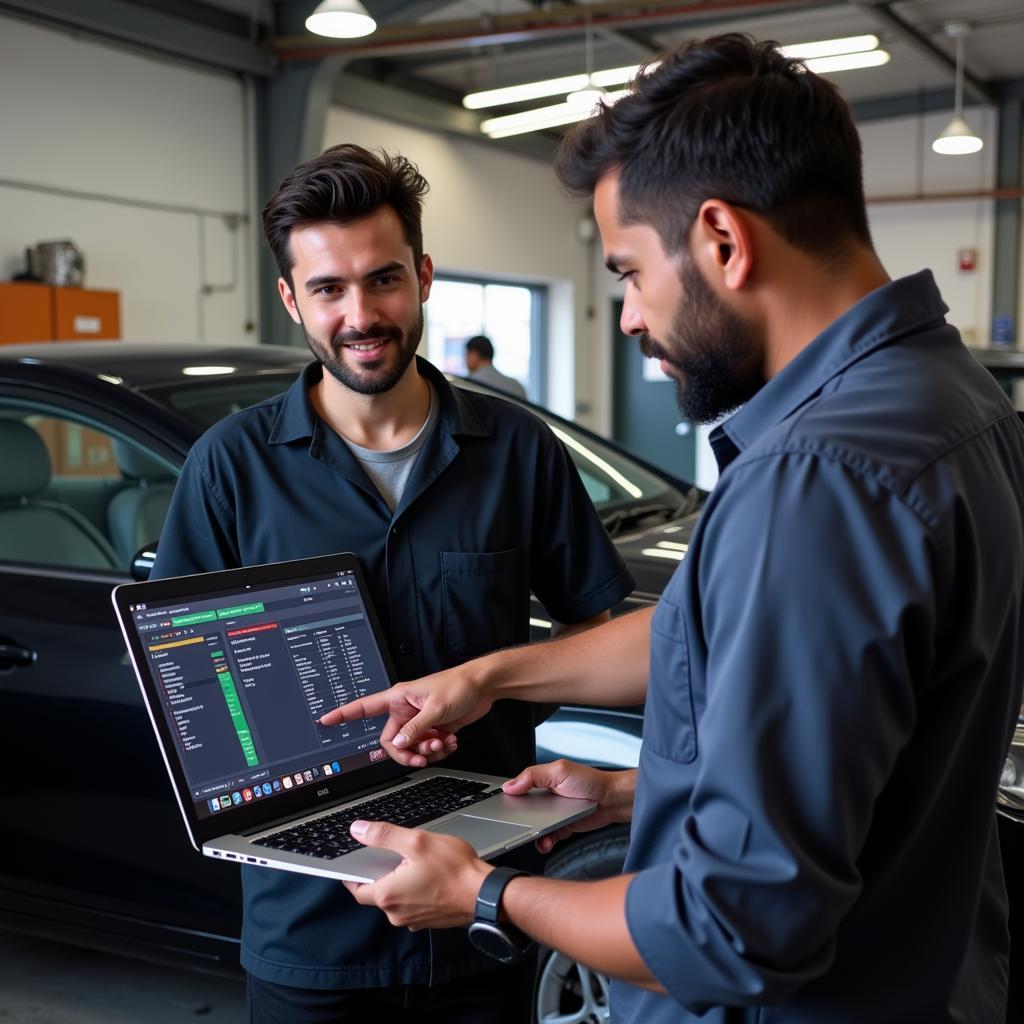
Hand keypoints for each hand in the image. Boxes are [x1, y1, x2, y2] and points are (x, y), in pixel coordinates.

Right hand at [319, 668, 492, 767]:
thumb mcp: (435, 709)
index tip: (325, 721)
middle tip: (424, 753)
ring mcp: (420, 721)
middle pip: (392, 741)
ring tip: (443, 742)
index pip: (363, 707)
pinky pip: (427, 748)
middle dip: (408, 751)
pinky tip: (450, 741)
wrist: (483, 687)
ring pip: (410, 747)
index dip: (343, 714)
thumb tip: (398, 745)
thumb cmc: (459, 685)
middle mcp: (406, 710)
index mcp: (398, 698)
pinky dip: (439, 750)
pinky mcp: (434, 728)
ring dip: (427, 751)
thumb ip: (415, 729)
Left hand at [343, 821, 491, 929]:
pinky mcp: (427, 920)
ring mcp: (412, 920)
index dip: (351, 876)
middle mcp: (396, 913)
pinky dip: (414, 891)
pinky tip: (428, 876)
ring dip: (399, 883)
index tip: (351, 866)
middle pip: (376, 893)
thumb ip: (384, 835)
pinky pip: (412, 904)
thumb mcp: (416, 842)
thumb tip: (358, 830)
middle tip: (391, 857)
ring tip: (415, 863)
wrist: (484, 894)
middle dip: (381, 875)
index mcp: (388, 895)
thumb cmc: (454, 870)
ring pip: (396, 899)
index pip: (356, 889)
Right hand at [503, 760, 635, 853]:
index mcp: (541, 781)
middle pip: (524, 813)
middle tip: (516, 826)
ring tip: (536, 836)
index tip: (502, 808)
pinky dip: (545, 843)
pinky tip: (546, 842)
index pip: (519, 790)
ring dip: (532, 835)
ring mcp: (553, 815)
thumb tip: (510, 785)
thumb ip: (533, 776)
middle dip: (518, 821)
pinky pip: (548, 838)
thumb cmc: (590, 781)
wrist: (612, 800)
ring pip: (534, 828)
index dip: (509, 799)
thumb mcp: (559, 771)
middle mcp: (545, 798)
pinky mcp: (561, 828)